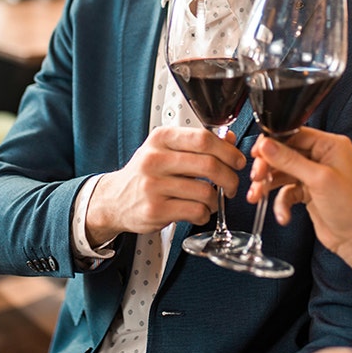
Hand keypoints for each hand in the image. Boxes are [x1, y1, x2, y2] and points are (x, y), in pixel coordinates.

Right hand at [86, 126, 246, 243]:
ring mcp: (154, 186)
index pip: (203, 139)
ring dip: (216, 200)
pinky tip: (199, 212)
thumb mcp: (165, 150)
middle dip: (230, 177)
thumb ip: (196, 144)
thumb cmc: (144, 174)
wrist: (114, 200)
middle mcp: (155, 160)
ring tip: (211, 200)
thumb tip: (229, 138)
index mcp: (161, 139)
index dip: (228, 151)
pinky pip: (195, 211)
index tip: (237, 161)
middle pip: (209, 165)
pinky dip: (205, 214)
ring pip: (205, 192)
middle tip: (232, 184)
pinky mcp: (156, 210)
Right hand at [247, 128, 351, 259]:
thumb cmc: (351, 209)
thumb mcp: (319, 180)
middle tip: (257, 176)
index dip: (274, 142)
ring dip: (268, 185)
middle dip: (268, 166)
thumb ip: (290, 160)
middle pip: (285, 153)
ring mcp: (314, 175)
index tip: (257, 152)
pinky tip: (283, 215)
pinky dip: (281, 203)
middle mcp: (322, 157)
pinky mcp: (307, 192)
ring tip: (257, 196)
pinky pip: (286, 191)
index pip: (295, 134)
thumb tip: (267, 144)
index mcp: (331, 146)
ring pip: (282, 172)